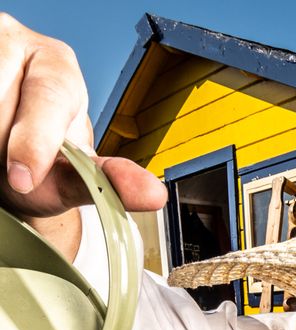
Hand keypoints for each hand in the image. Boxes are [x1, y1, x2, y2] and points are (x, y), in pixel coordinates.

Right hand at [0, 13, 166, 218]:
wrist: (9, 165)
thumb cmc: (42, 166)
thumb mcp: (74, 178)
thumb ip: (107, 183)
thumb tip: (154, 194)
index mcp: (59, 66)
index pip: (47, 98)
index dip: (33, 142)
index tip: (24, 179)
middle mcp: (20, 42)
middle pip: (3, 100)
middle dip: (3, 144)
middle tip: (14, 163)